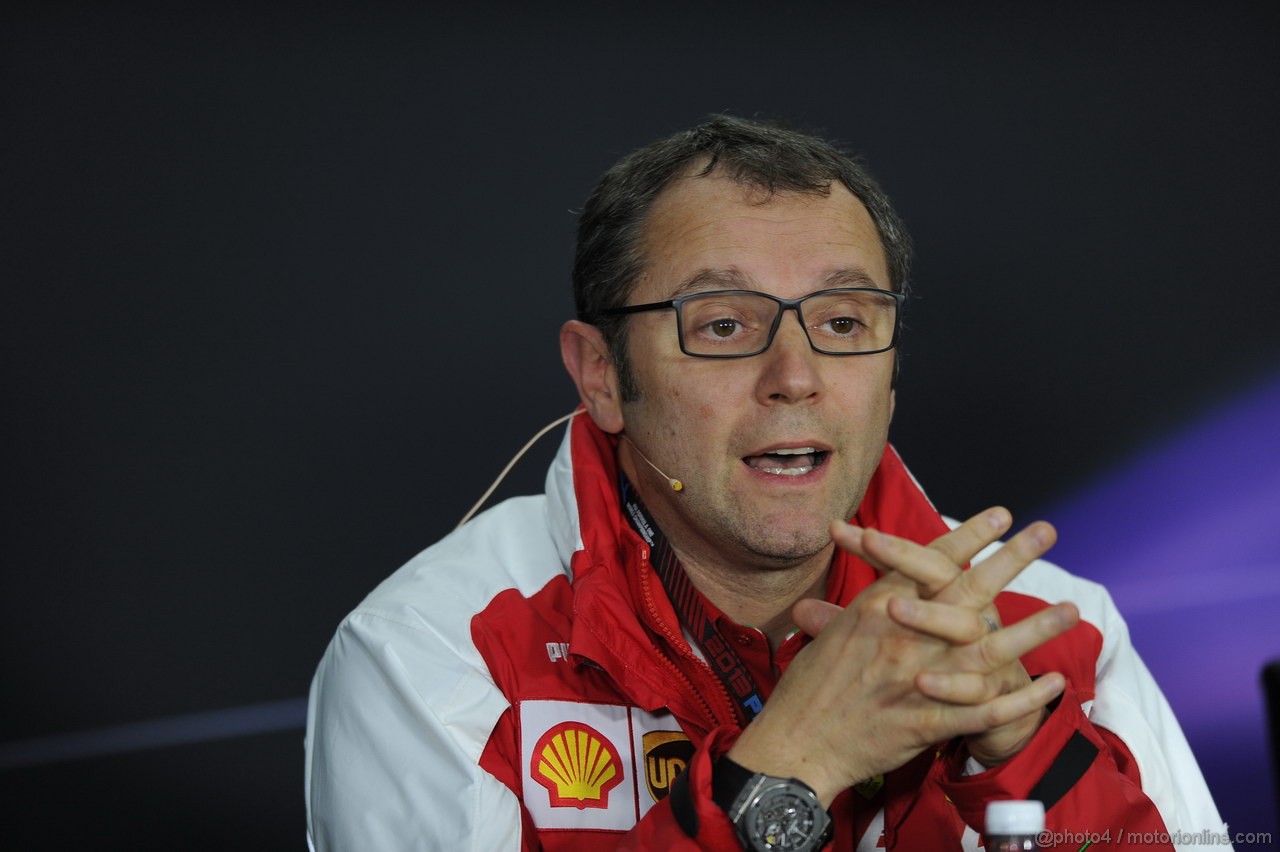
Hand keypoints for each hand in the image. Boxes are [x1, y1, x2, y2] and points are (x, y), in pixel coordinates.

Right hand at [727, 510, 1075, 804]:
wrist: (796, 743)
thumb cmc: (807, 687)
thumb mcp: (828, 634)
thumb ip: (857, 608)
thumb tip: (872, 591)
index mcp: (876, 609)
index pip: (929, 562)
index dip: (967, 537)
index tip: (999, 514)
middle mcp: (903, 637)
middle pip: (967, 590)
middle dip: (1010, 559)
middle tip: (1046, 532)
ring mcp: (918, 680)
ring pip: (988, 648)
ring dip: (1034, 629)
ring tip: (1071, 610)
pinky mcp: (928, 722)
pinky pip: (985, 711)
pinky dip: (1022, 699)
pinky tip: (1052, 685)